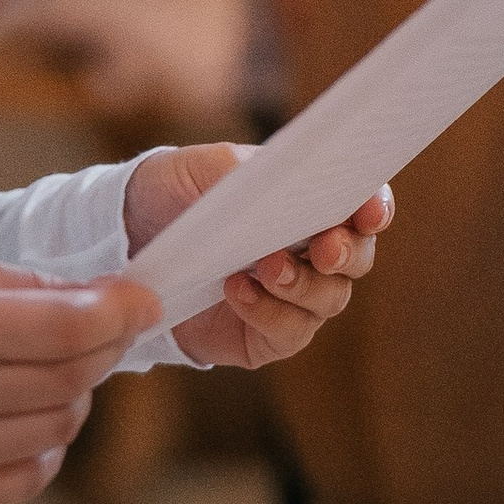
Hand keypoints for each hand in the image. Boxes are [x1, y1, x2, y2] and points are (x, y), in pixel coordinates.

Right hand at [0, 244, 162, 503]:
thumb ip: (7, 281)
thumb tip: (89, 296)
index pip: (61, 328)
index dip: (117, 313)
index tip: (144, 300)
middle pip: (69, 378)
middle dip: (101, 347)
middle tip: (103, 328)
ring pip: (57, 427)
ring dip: (68, 395)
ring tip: (37, 372)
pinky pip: (29, 477)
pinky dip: (39, 444)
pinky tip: (10, 417)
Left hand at [121, 142, 392, 369]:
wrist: (129, 236)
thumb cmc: (177, 190)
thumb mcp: (200, 167)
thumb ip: (240, 169)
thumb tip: (275, 181)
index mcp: (310, 201)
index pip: (362, 205)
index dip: (375, 207)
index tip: (368, 211)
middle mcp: (312, 252)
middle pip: (356, 258)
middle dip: (345, 253)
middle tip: (323, 249)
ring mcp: (294, 298)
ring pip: (329, 299)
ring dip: (302, 284)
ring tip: (264, 267)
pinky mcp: (266, 335)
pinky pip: (289, 333)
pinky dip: (269, 313)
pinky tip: (236, 291)